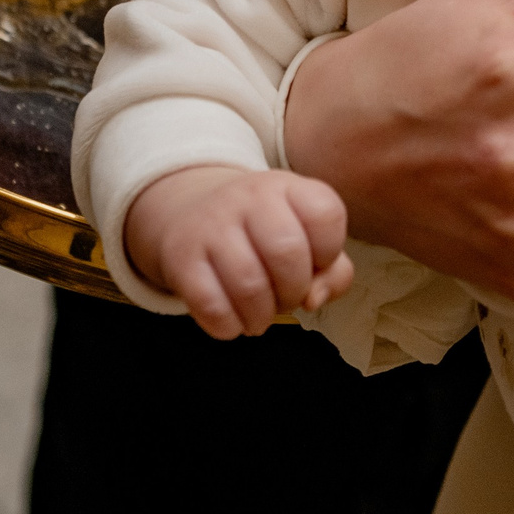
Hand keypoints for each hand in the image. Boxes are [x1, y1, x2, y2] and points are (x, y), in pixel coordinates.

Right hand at [125, 166, 355, 338]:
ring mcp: (211, 224)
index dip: (329, 251)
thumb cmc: (262, 236)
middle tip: (284, 299)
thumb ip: (332, 272)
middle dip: (294, 291)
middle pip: (287, 253)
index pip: (325, 214)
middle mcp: (248, 197)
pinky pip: (210, 303)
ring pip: (248, 284)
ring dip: (262, 316)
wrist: (190, 211)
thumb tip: (314, 299)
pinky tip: (233, 322)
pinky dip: (228, 326)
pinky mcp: (180, 256)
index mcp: (286, 187)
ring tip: (259, 317)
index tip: (314, 262)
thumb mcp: (304, 237)